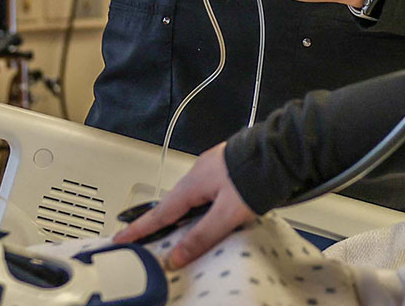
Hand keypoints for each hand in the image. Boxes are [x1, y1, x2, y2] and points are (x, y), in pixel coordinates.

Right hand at [113, 143, 258, 268]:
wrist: (282, 149)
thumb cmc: (257, 175)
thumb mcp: (227, 213)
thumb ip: (202, 235)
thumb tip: (177, 256)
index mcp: (193, 184)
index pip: (160, 214)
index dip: (140, 229)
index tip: (121, 238)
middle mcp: (199, 172)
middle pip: (174, 203)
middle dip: (160, 220)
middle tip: (144, 235)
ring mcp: (213, 167)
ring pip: (192, 195)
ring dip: (183, 212)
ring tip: (178, 227)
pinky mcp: (227, 166)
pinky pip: (206, 188)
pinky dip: (201, 202)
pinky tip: (210, 209)